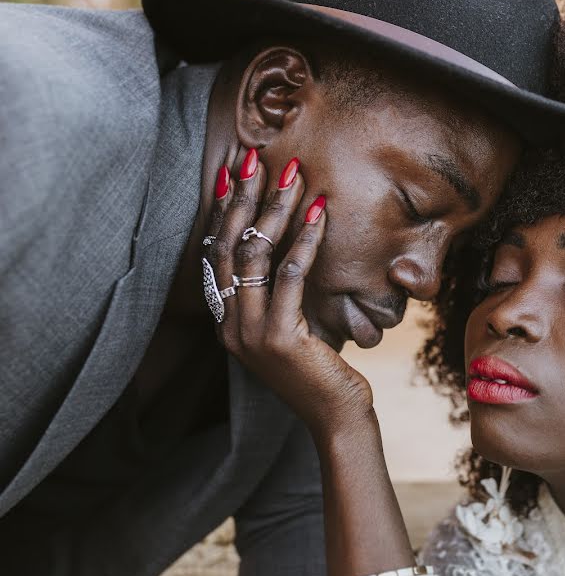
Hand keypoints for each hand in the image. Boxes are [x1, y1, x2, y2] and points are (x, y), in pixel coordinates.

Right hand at [203, 150, 372, 438]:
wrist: (335, 418)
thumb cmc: (320, 371)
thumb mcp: (291, 328)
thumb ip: (278, 296)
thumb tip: (287, 251)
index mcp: (227, 321)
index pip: (217, 253)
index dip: (223, 210)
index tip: (233, 171)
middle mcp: (229, 325)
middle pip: (229, 246)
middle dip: (242, 197)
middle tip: (255, 156)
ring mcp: (250, 333)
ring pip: (255, 254)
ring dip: (275, 209)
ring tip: (294, 174)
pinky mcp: (279, 338)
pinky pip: (289, 275)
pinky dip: (305, 240)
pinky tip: (320, 213)